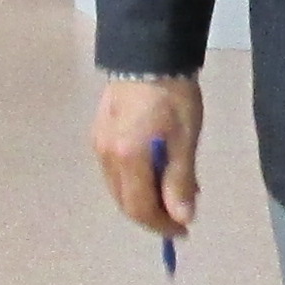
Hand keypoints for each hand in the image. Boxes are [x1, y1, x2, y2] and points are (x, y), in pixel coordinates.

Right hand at [93, 74, 203, 240]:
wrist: (148, 53)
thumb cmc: (173, 96)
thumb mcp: (185, 139)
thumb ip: (180, 181)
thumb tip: (182, 218)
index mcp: (128, 158)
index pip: (139, 208)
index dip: (160, 225)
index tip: (182, 231)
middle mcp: (106, 156)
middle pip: (126, 201)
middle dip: (152, 214)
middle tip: (181, 215)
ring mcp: (99, 144)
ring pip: (120, 187)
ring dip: (145, 197)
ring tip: (174, 192)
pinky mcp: (100, 133)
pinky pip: (116, 170)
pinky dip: (136, 180)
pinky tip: (156, 172)